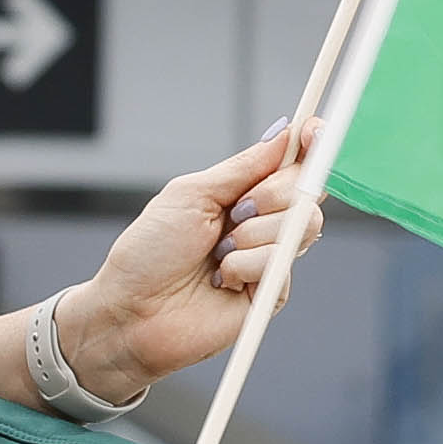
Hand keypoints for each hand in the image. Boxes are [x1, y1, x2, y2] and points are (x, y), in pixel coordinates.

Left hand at [55, 122, 319, 402]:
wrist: (130, 312)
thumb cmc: (149, 253)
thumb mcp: (191, 194)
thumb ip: (242, 167)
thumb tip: (284, 134)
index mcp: (244, 194)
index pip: (296, 164)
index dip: (313, 145)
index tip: (312, 131)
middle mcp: (262, 224)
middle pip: (308, 191)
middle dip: (273, 194)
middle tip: (236, 212)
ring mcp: (269, 258)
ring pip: (301, 226)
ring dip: (253, 234)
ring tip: (217, 254)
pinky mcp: (270, 294)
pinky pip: (280, 264)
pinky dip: (245, 266)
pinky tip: (220, 281)